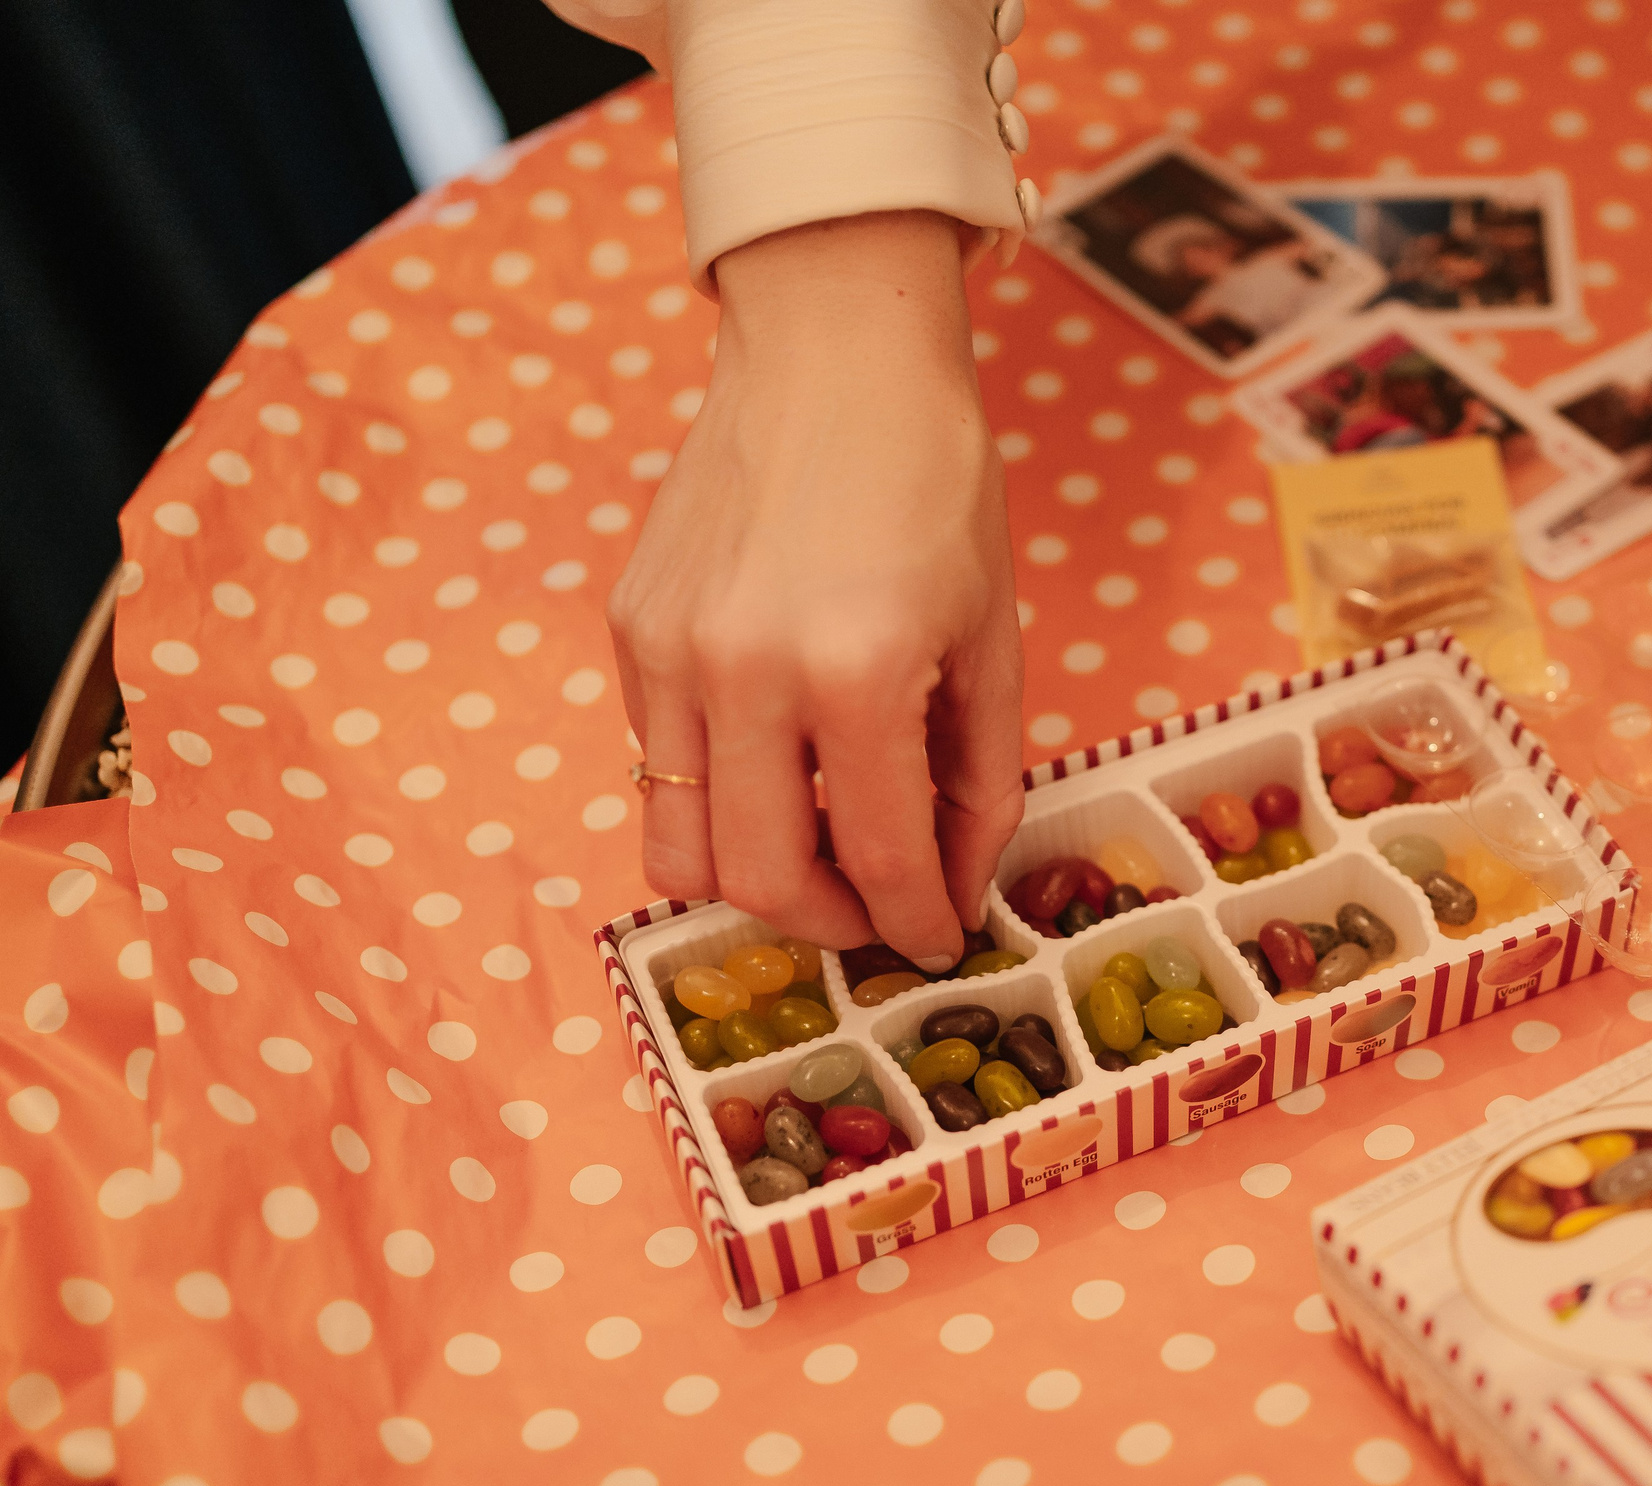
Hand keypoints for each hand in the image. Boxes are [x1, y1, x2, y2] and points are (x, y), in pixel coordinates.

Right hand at [607, 212, 1023, 966]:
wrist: (834, 352)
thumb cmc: (935, 483)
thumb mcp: (991, 637)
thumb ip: (977, 781)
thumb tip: (954, 890)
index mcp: (859, 669)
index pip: (878, 856)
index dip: (916, 920)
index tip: (938, 938)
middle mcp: (746, 668)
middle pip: (762, 879)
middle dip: (833, 923)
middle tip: (878, 908)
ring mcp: (671, 649)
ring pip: (681, 848)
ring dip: (756, 880)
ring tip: (821, 854)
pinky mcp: (631, 627)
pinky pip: (655, 767)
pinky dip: (715, 800)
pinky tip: (777, 764)